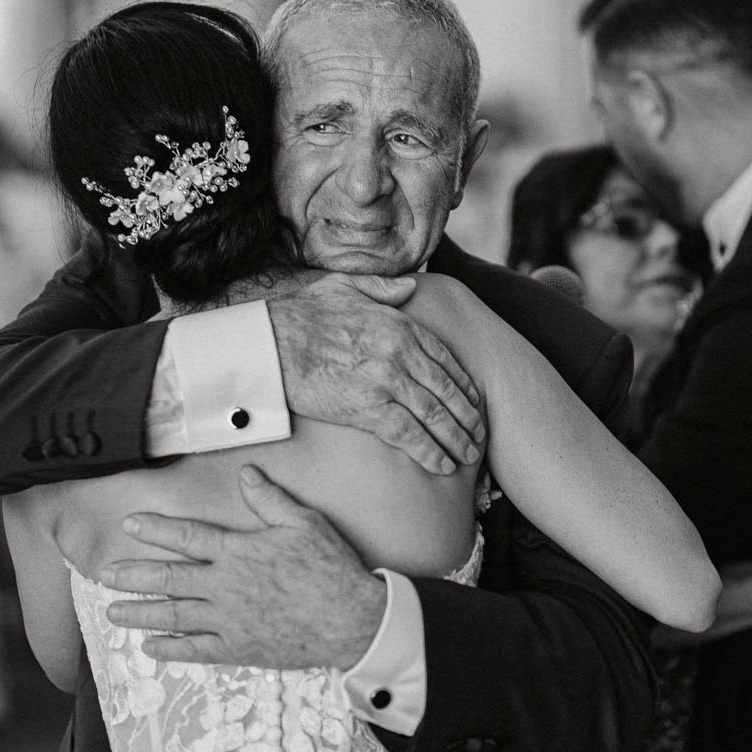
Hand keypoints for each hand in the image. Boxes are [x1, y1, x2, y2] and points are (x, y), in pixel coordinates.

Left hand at [101, 466, 388, 668]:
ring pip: (173, 616)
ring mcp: (228, 621)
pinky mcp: (238, 648)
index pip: (187, 537)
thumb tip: (246, 474)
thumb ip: (269, 500)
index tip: (130, 525)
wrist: (350, 620)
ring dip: (140, 614)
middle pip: (169, 580)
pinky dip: (170, 650)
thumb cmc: (330, 569)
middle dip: (133, 577)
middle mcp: (225, 587)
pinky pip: (195, 651)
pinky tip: (150, 648)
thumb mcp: (304, 523)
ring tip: (112, 613)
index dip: (156, 530)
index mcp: (239, 552)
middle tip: (103, 575)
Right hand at [269, 273, 485, 476]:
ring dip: (456, 438)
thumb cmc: (302, 315)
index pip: (444, 359)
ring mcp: (386, 381)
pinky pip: (409, 434)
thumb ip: (382, 288)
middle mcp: (400, 353)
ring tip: (468, 455)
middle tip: (480, 434)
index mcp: (400, 325)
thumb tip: (410, 287)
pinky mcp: (367, 408)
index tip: (474, 401)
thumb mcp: (344, 286)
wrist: (271, 343)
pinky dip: (429, 451)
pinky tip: (442, 465)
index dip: (462, 384)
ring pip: (434, 415)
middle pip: (446, 390)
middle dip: (468, 416)